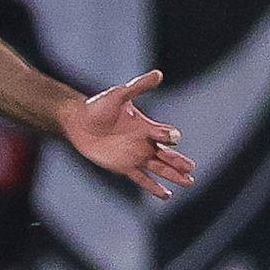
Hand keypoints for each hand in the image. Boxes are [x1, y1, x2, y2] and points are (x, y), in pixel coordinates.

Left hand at [62, 69, 197, 198]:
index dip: (170, 136)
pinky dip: (154, 187)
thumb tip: (158, 73)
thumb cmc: (97, 106)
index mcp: (146, 126)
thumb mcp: (119, 94)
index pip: (164, 134)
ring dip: (174, 176)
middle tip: (191, 168)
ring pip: (159, 168)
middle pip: (167, 155)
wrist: (77, 122)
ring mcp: (135, 156)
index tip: (173, 138)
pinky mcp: (123, 167)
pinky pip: (142, 179)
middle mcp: (144, 142)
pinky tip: (166, 195)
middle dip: (179, 162)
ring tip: (189, 182)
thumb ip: (138, 86)